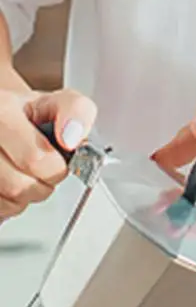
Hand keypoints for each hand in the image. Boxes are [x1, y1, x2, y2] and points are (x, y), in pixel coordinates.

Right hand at [0, 87, 95, 218]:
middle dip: (41, 184)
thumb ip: (78, 112)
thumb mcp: (59, 102)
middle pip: (18, 185)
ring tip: (22, 174)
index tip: (57, 160)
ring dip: (23, 197)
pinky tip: (7, 182)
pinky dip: (7, 204)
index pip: (36, 159)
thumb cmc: (28, 115)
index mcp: (1, 111)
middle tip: (41, 170)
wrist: (0, 115)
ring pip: (5, 201)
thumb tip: (72, 136)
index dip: (55, 168)